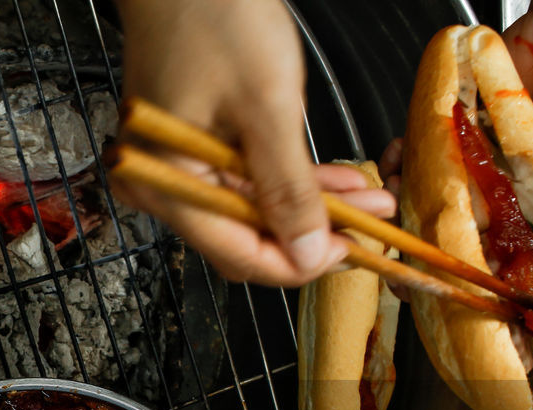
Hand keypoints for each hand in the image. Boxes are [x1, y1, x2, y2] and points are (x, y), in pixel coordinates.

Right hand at [112, 0, 395, 286]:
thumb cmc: (215, 16)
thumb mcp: (266, 105)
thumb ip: (287, 188)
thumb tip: (307, 253)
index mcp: (164, 182)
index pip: (237, 253)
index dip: (298, 261)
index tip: (352, 251)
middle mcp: (161, 184)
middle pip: (244, 238)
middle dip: (311, 236)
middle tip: (371, 225)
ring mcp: (176, 168)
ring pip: (253, 213)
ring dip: (311, 209)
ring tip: (370, 199)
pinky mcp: (195, 150)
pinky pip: (246, 183)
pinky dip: (291, 184)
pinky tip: (340, 181)